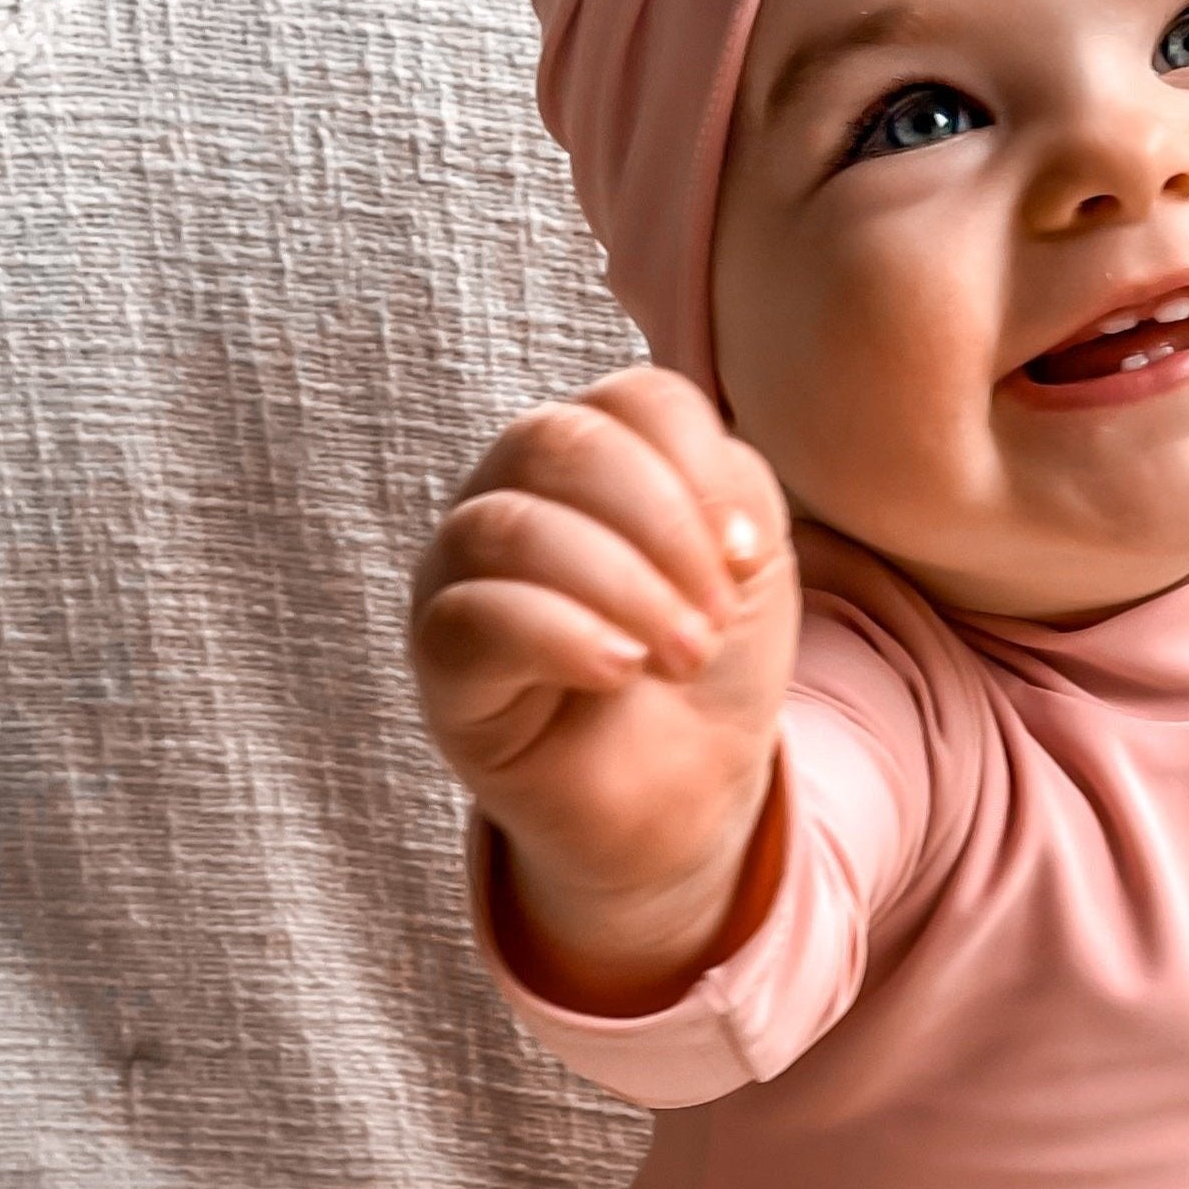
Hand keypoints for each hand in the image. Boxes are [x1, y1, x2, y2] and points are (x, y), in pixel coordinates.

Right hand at [407, 365, 798, 999]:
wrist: (681, 789)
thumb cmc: (704, 657)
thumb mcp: (749, 559)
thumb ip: (733, 491)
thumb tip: (702, 507)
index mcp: (595, 451)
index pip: (637, 399)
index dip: (703, 470)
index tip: (748, 557)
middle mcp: (512, 492)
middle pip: (562, 444)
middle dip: (664, 530)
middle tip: (716, 619)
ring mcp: (462, 572)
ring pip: (509, 528)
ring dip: (623, 590)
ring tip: (685, 658)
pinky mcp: (439, 659)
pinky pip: (472, 617)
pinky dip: (564, 636)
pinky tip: (622, 671)